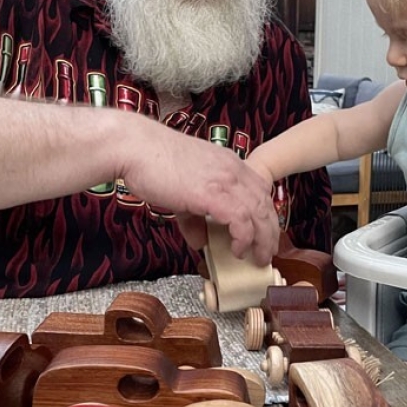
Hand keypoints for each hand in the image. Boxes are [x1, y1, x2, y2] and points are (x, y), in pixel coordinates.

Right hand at [120, 119, 279, 265]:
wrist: (136, 147)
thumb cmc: (153, 163)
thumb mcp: (181, 191)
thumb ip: (194, 217)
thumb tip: (200, 241)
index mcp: (227, 163)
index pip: (260, 188)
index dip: (265, 213)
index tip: (263, 233)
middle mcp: (232, 169)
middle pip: (266, 203)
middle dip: (270, 232)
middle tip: (266, 253)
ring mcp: (224, 180)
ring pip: (259, 213)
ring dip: (261, 240)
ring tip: (257, 259)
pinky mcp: (212, 194)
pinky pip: (241, 220)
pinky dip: (243, 238)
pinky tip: (236, 250)